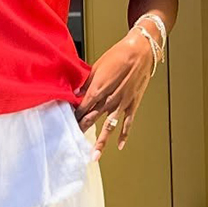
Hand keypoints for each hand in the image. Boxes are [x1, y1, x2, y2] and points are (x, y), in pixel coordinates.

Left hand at [73, 29, 154, 157]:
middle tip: (73, 141)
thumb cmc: (118, 55)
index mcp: (98, 88)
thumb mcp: (98, 66)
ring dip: (101, 142)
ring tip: (94, 156)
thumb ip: (86, 82)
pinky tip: (118, 145)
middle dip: (82, 130)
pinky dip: (123, 135)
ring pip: (109, 126)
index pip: (82, 107)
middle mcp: (109, 98)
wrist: (141, 51)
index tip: (67, 123)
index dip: (74, 116)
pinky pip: (127, 123)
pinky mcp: (133, 104)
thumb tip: (75, 93)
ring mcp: (122, 103)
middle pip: (92, 119)